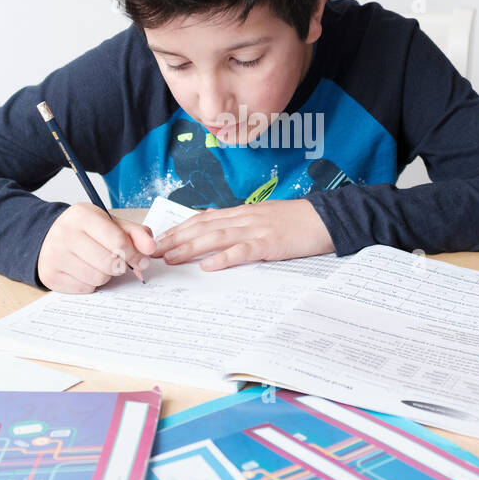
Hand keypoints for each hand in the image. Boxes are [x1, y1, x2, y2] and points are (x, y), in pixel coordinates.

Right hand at [37, 203, 155, 292]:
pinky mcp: (51, 276)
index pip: (118, 241)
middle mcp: (65, 234)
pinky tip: (85, 270)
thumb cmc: (85, 230)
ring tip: (97, 263)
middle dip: (119, 265)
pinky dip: (91, 283)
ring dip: (105, 275)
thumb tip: (151, 249)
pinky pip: (85, 289)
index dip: (135, 254)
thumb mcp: (110, 223)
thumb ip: (136, 233)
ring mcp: (54, 256)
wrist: (48, 236)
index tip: (140, 259)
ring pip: (98, 278)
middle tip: (116, 260)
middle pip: (110, 264)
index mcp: (82, 216)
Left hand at [152, 199, 334, 270]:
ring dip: (190, 248)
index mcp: (242, 213)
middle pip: (202, 227)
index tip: (159, 238)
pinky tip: (209, 266)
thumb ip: (242, 225)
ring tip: (171, 258)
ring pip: (216, 237)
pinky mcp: (270, 244)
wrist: (325, 218)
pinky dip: (224, 258)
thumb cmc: (296, 221)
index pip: (202, 218)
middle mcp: (244, 218)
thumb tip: (219, 237)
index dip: (179, 228)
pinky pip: (243, 251)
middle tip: (153, 251)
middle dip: (175, 239)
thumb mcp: (264, 218)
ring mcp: (256, 230)